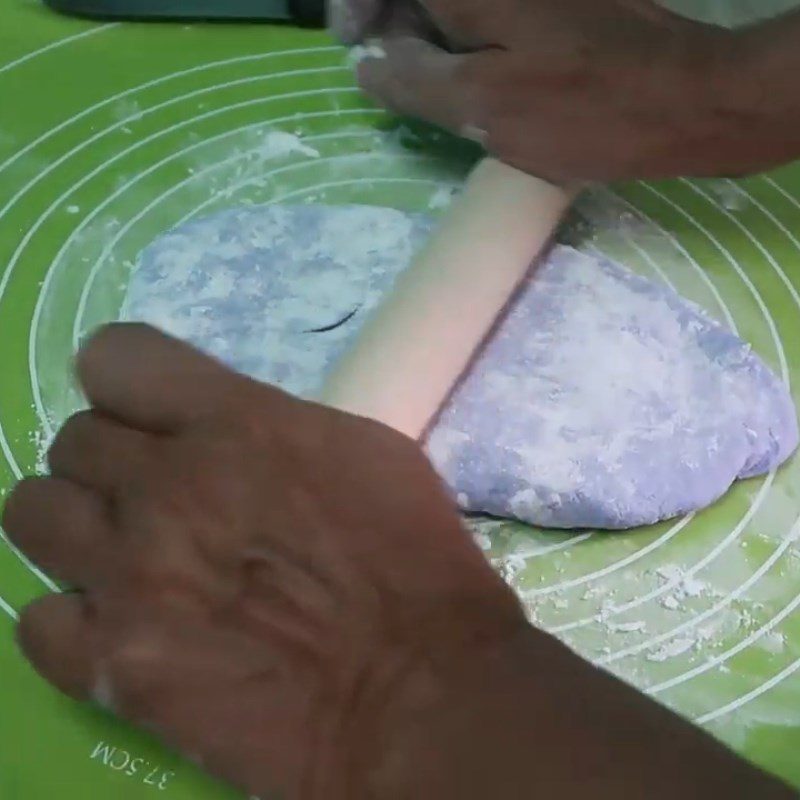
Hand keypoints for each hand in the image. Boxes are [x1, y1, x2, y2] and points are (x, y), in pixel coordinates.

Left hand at [3, 324, 792, 798]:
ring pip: (30, 507)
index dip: (125, 368)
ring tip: (122, 552)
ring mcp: (130, 575)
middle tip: (149, 492)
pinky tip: (116, 627)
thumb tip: (231, 410)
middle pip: (70, 430)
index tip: (143, 395)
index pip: (118, 348)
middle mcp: (172, 485)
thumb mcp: (367, 459)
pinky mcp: (114, 664)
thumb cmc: (416, 568)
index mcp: (241, 422)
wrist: (419, 704)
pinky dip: (62, 616)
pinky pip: (34, 618)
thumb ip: (286, 428)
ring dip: (66, 522)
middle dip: (104, 455)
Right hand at [331, 0, 745, 181]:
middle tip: (386, 71)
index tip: (351, 45)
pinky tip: (467, 70)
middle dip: (391, 15)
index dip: (358, 2)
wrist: (683, 100)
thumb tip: (369, 67)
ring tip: (425, 81)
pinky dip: (465, 31)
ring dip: (428, 27)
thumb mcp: (483, 107)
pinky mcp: (555, 3)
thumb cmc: (580, 111)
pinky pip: (490, 8)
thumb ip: (413, 81)